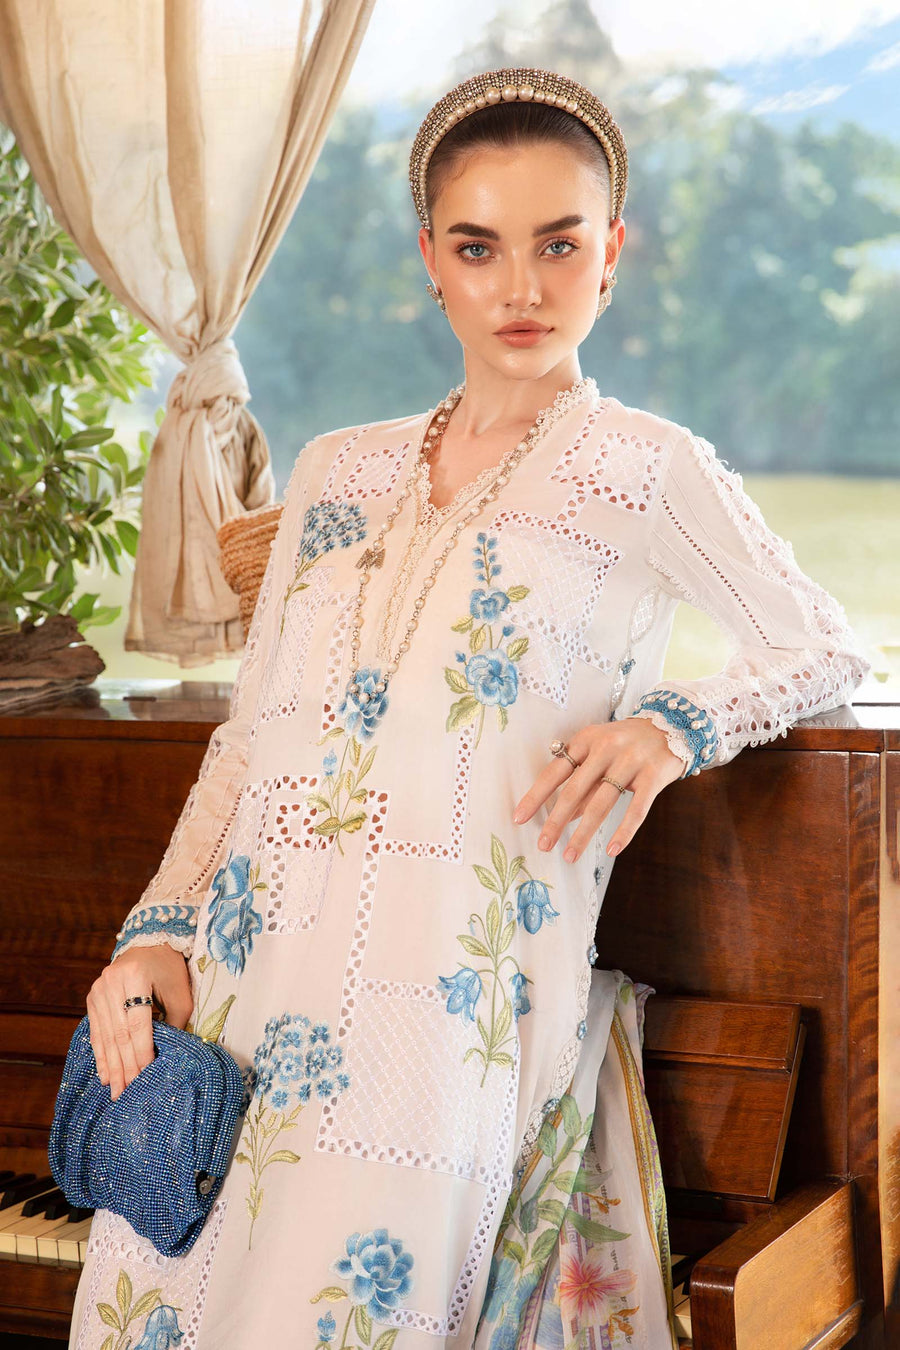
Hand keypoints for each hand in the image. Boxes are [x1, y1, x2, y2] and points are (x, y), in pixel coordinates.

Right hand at [85, 944, 192, 1100]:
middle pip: (119, 1032)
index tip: (145, 1076)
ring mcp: (98, 990)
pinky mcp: (92, 997)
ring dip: (111, 1066)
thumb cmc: (168, 969)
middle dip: (125, 1065)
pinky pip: (96, 1031)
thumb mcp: (179, 991)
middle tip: (127, 1093)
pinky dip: (101, 1054)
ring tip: (116, 1090)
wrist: (148, 943)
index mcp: (135, 976)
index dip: (141, 1052)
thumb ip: (174, 1021)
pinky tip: (104, 1073)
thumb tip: (167, 1055)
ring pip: (106, 1035)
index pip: (138, 1023)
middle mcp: (111, 982)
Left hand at [513, 717, 685, 862]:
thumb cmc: (626, 744)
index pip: (555, 771)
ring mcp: (631, 761)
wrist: (672, 726)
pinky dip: (624, 831)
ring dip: (584, 833)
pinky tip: (612, 850)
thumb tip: (562, 816)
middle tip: (543, 845)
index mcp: (586, 740)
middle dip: (556, 821)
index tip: (519, 818)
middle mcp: (606, 748)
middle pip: (575, 790)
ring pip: (602, 803)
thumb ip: (582, 782)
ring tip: (570, 855)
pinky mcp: (654, 776)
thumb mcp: (599, 754)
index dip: (536, 796)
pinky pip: (636, 809)